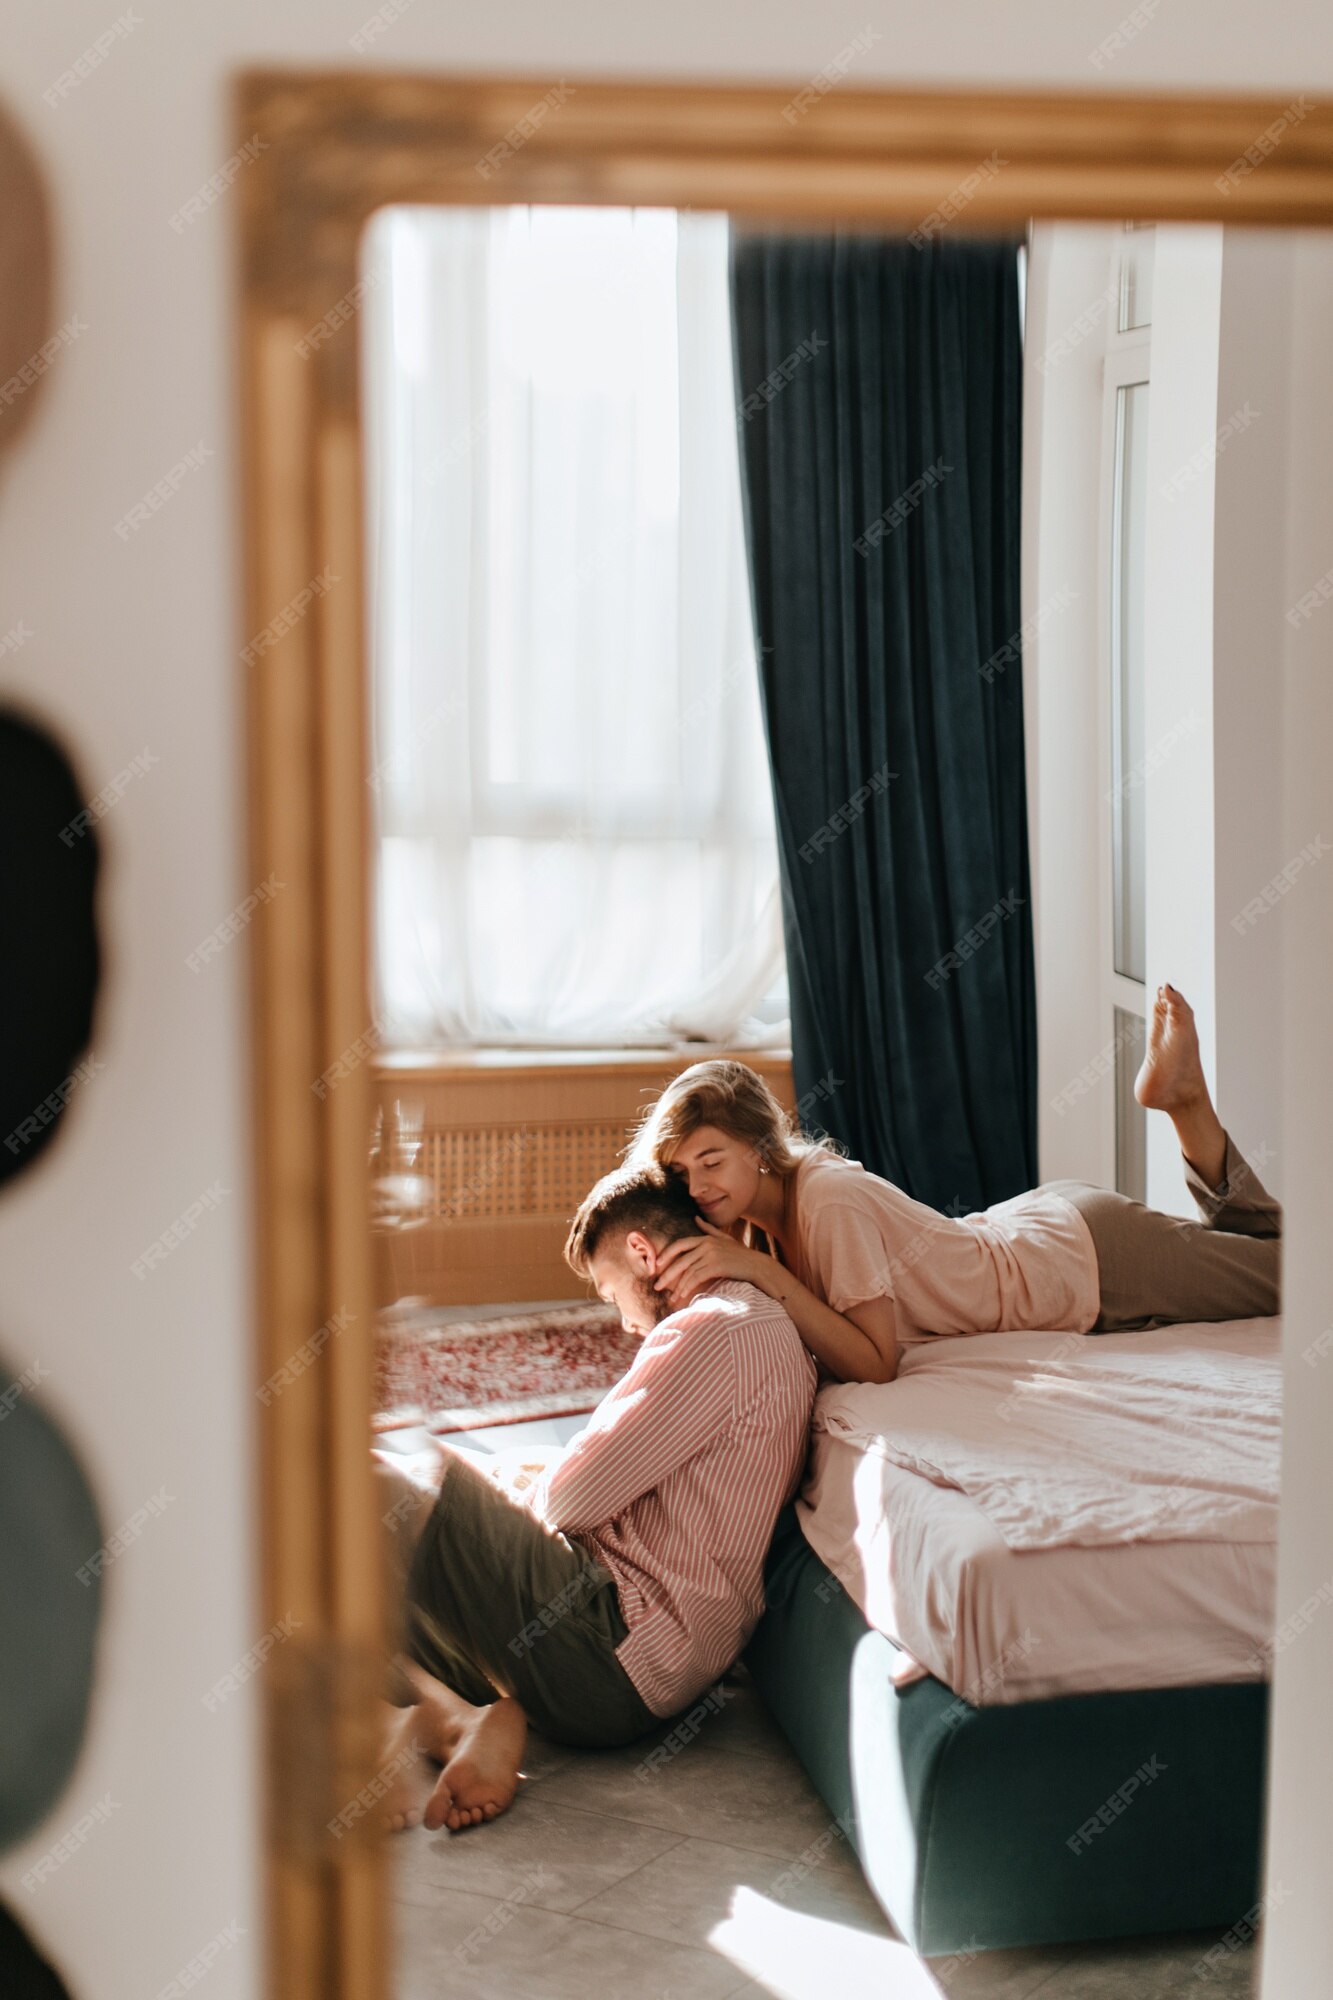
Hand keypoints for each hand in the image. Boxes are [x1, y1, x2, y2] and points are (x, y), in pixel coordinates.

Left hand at [652, 1220, 771, 1311]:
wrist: (757, 1265)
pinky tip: (682, 1296)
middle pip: (680, 1259)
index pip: (680, 1244)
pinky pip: (696, 1277)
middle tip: (656, 1286)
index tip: (657, 1266)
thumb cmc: (741, 1254)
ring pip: (687, 1271)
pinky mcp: (716, 1266)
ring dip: (677, 1286)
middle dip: (667, 1274)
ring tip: (671, 1298)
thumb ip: (709, 1229)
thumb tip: (696, 1218)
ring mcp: (711, 1254)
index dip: (667, 1255)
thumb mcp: (725, 1238)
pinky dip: (687, 1287)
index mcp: (705, 1238)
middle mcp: (706, 1244)